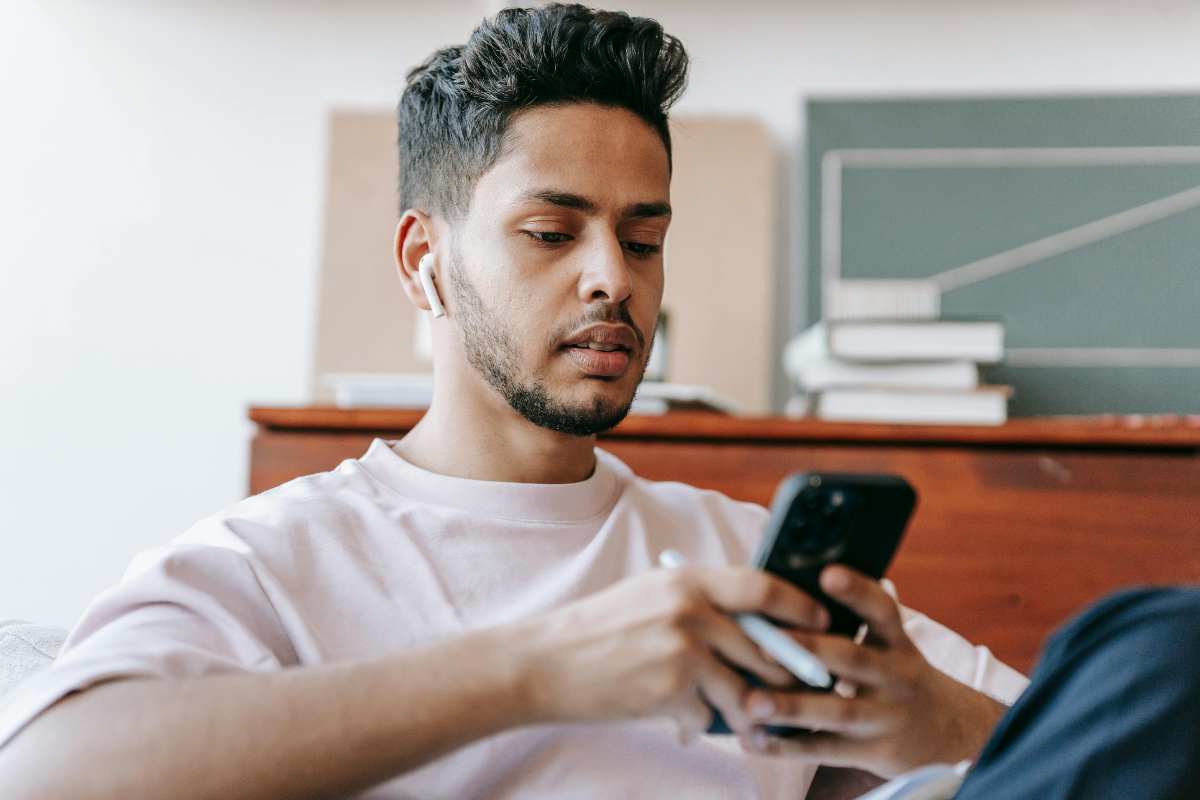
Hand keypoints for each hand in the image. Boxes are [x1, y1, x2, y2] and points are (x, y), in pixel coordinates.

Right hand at [515, 565, 829, 739]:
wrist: (545, 663)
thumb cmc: (598, 630)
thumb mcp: (650, 596)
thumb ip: (700, 601)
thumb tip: (753, 621)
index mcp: (688, 580)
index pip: (763, 586)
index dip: (801, 607)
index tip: (822, 623)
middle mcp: (691, 610)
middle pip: (768, 646)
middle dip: (788, 674)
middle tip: (801, 688)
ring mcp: (683, 651)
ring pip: (746, 690)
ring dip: (748, 710)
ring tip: (744, 718)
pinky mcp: (672, 691)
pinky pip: (709, 718)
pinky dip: (698, 725)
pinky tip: (676, 721)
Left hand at [740, 566, 1007, 776]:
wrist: (951, 732)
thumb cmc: (899, 676)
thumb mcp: (892, 646)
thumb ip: (854, 623)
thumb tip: (789, 589)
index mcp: (897, 643)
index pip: (882, 610)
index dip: (857, 591)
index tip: (828, 573)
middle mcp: (895, 676)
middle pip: (852, 659)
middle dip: (809, 650)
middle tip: (764, 646)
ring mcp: (886, 716)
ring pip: (837, 710)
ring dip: (792, 707)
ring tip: (753, 703)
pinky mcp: (874, 751)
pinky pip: (828, 750)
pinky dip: (790, 747)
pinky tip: (756, 740)